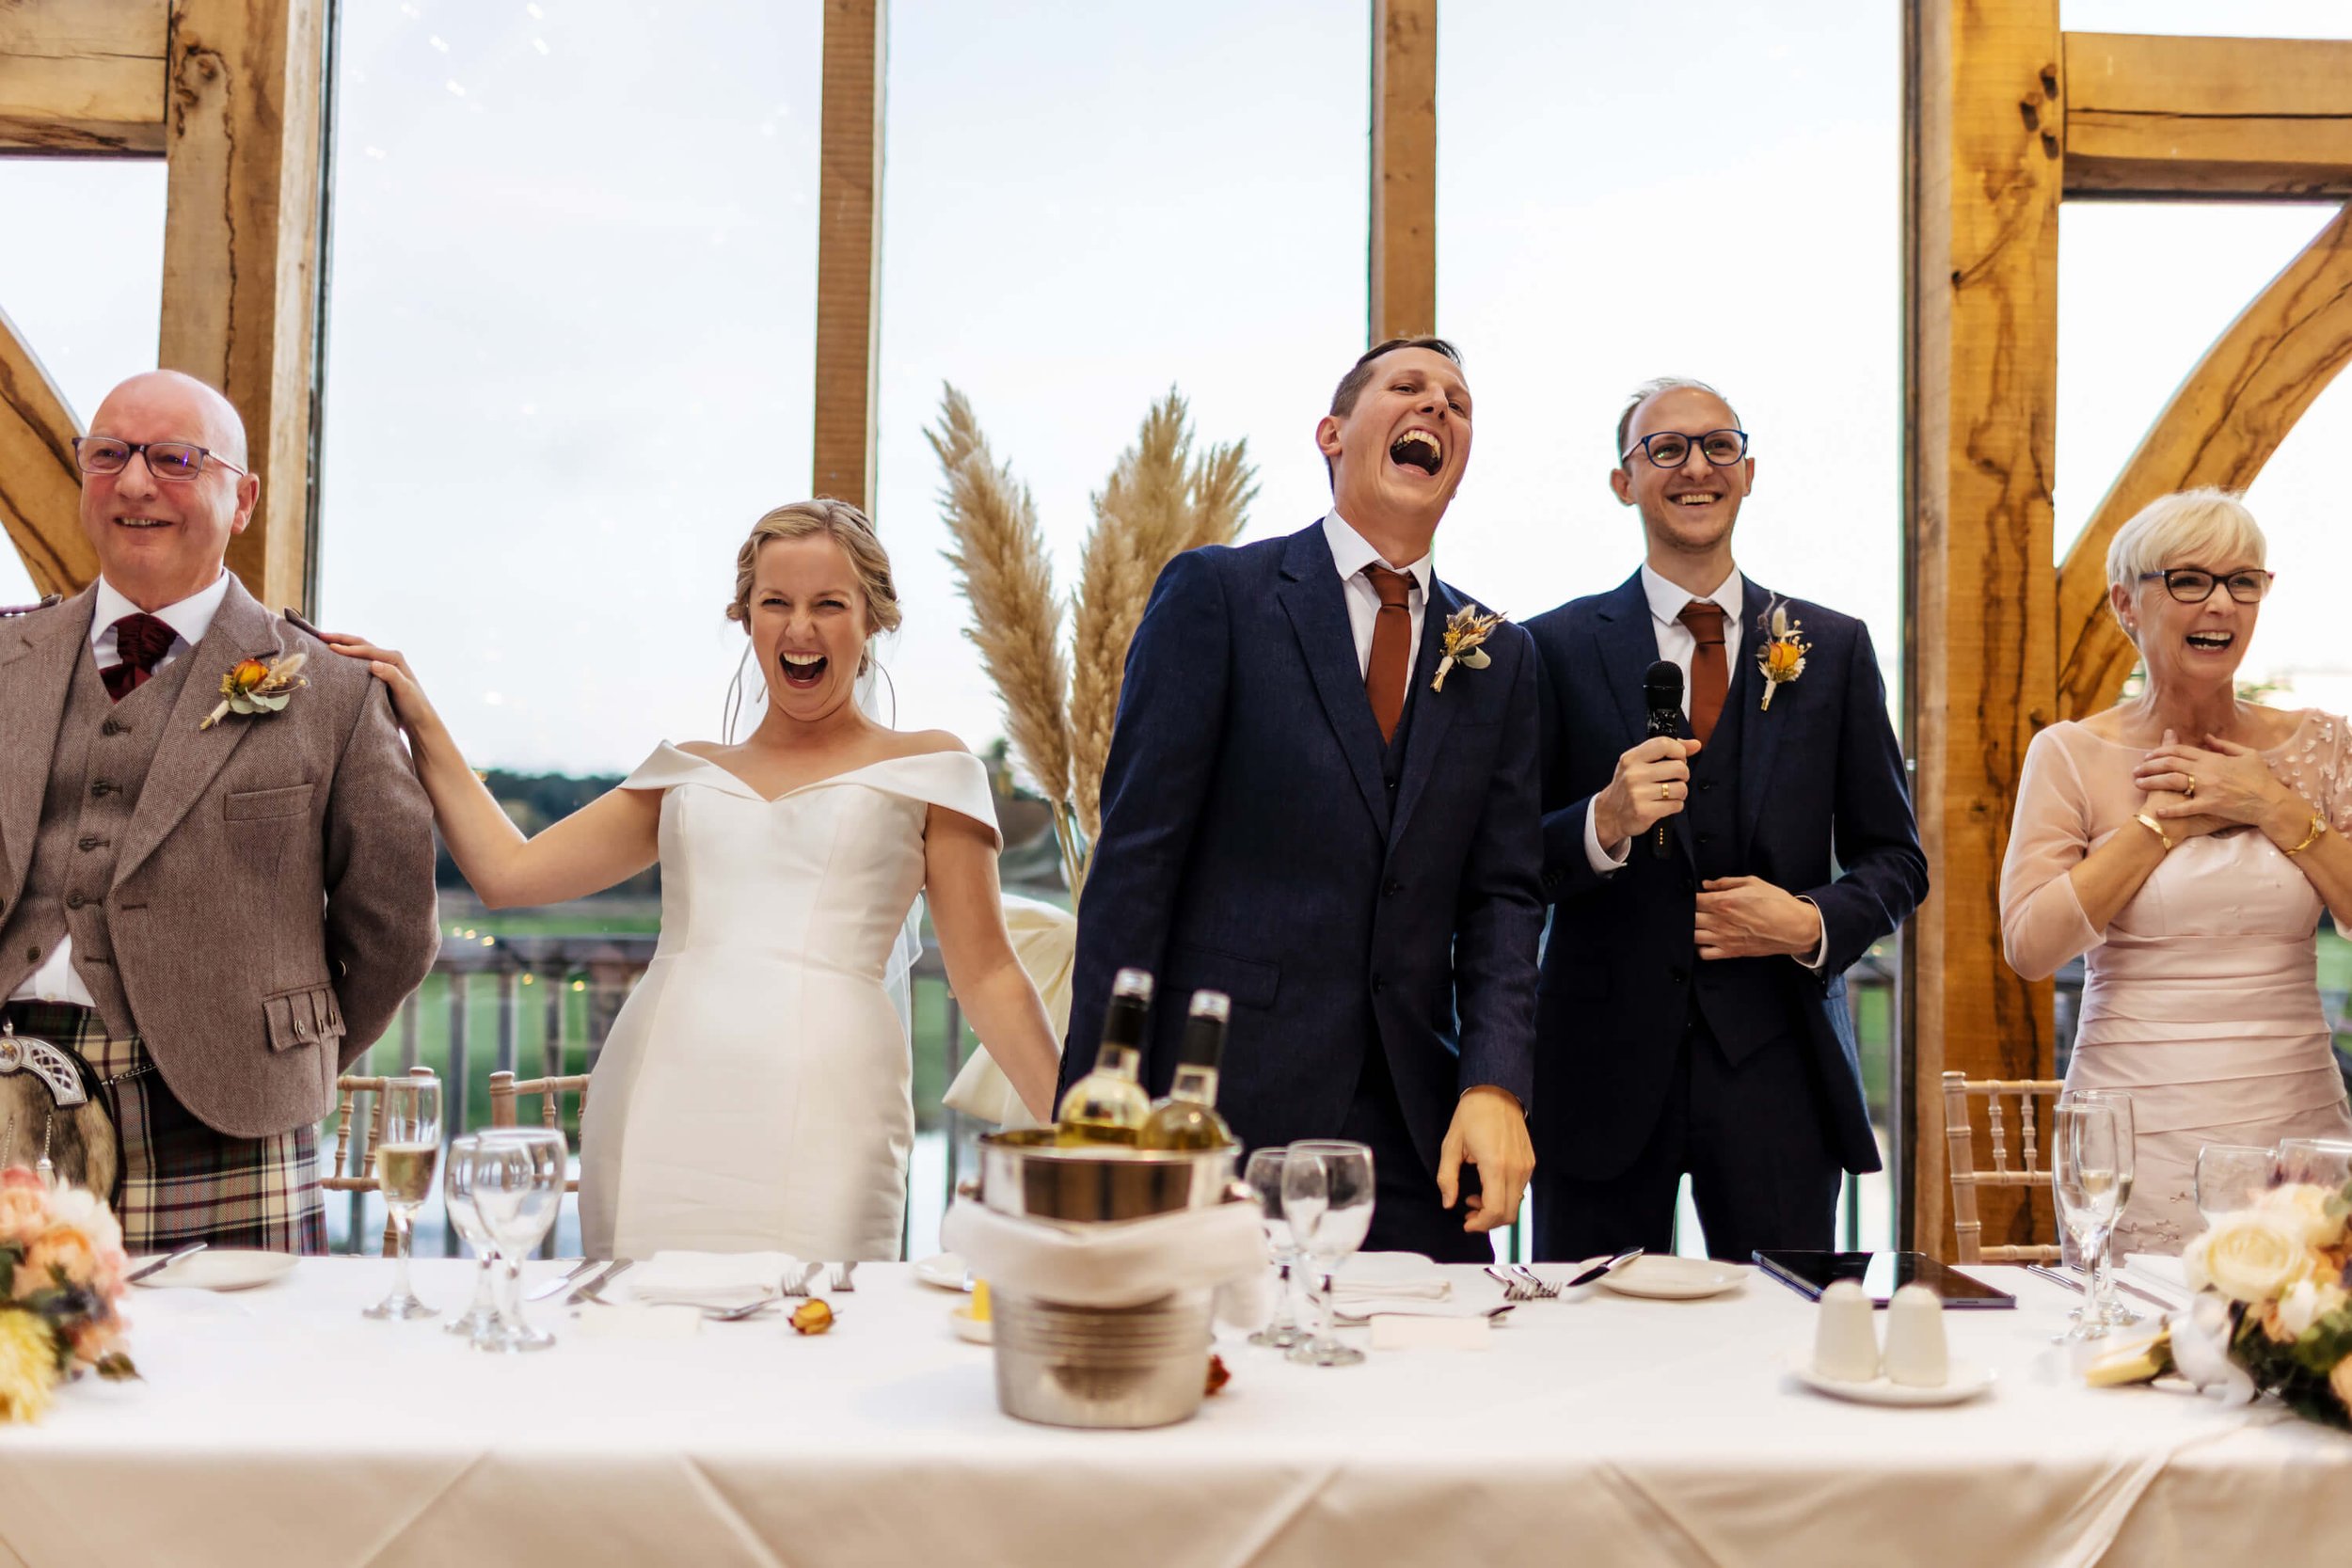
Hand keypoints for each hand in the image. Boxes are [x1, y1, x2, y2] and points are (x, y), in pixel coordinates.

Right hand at [316, 631, 442, 736]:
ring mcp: (383, 666)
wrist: (419, 720)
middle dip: (341, 639)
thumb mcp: (405, 691)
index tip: (329, 647)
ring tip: (323, 642)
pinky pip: (359, 663)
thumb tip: (373, 663)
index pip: (366, 650)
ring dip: (342, 645)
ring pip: (359, 651)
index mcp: (394, 658)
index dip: (347, 648)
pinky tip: (335, 660)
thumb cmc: (414, 706)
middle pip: (361, 644)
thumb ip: (391, 676)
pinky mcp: (378, 675)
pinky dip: (346, 658)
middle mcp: (388, 659)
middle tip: (319, 635)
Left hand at [1437, 1086, 1532, 1233]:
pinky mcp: (1530, 1163)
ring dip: (1496, 1210)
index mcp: (1495, 1165)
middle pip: (1508, 1214)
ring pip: (1516, 1204)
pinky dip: (1505, 1198)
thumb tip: (1448, 1203)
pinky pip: (1520, 1191)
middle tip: (1469, 1214)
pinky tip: (1488, 1187)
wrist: (1496, 1093)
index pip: (1495, 1210)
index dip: (1481, 1224)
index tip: (1467, 1223)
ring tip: (1475, 1199)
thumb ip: (1447, 1178)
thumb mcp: (1451, 1145)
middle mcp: (1516, 1169)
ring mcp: (1526, 1166)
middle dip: (1488, 1221)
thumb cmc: (1472, 1115)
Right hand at [1590, 735, 1704, 845]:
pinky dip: (1675, 805)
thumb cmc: (1628, 786)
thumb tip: (1695, 744)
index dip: (1679, 750)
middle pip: (1679, 768)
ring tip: (1668, 793)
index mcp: (1632, 758)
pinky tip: (1664, 804)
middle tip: (1673, 779)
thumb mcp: (1639, 763)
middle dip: (1683, 775)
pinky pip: (1676, 805)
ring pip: (1681, 788)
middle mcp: (1634, 774)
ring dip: (1680, 792)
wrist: (1609, 814)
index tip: (1678, 758)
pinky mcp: (1645, 812)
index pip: (1664, 744)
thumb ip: (1666, 751)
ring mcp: (1638, 794)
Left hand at [1694, 876, 1820, 960]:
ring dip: (1692, 929)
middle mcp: (1720, 922)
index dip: (1690, 897)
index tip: (1693, 895)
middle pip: (1689, 918)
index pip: (1693, 900)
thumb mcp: (1753, 883)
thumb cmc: (1777, 903)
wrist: (1795, 927)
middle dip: (1689, 912)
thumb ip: (1726, 882)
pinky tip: (1705, 939)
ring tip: (1698, 924)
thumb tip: (1706, 884)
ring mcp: (1724, 939)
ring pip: (1692, 936)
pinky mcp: (1730, 952)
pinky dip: (1700, 947)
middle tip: (1695, 909)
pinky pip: (1704, 953)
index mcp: (1723, 902)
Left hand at [2139, 731, 2300, 835]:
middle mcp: (2207, 771)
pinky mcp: (2211, 805)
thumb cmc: (2261, 778)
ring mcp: (2208, 788)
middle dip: (2149, 765)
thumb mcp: (2247, 755)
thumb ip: (2225, 745)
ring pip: (2172, 781)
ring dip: (2152, 782)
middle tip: (2136, 770)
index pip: (2180, 751)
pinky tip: (2158, 810)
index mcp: (2213, 758)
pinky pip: (2186, 807)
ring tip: (2138, 784)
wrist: (2272, 801)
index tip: (2148, 756)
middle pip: (2170, 764)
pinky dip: (2171, 809)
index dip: (2161, 751)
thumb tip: (2207, 737)